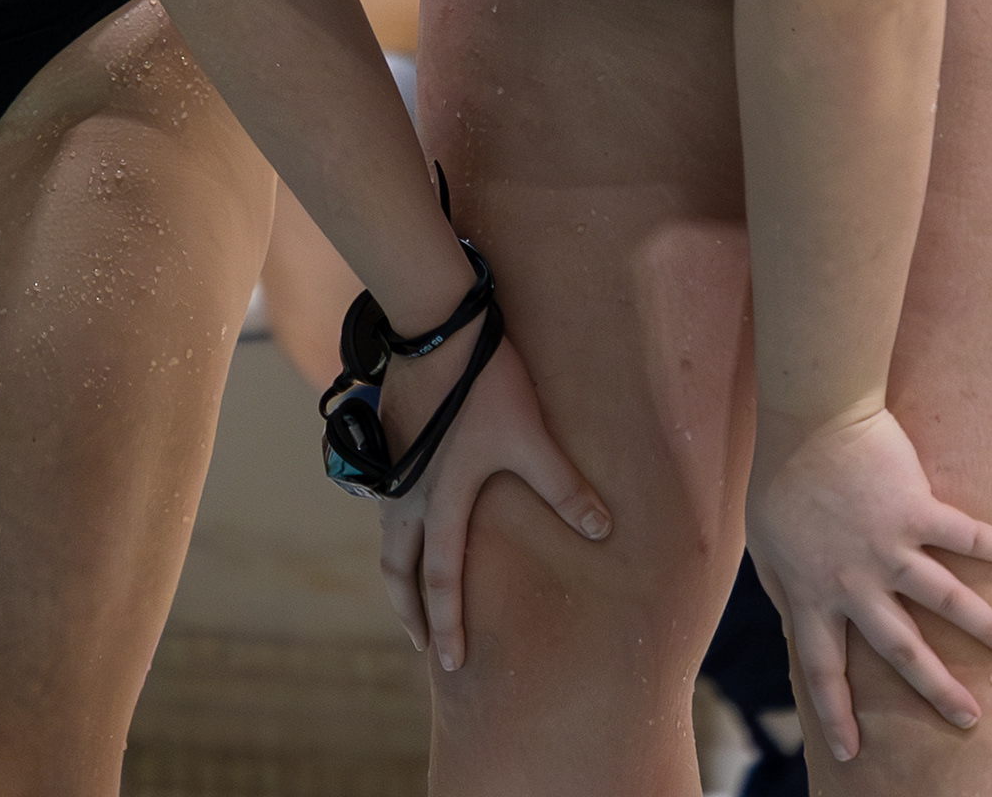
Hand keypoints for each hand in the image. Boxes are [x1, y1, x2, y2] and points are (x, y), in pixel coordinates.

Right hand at [372, 327, 612, 670]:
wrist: (434, 327)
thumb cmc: (484, 383)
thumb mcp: (531, 437)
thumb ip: (564, 487)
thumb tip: (603, 529)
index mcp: (441, 501)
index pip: (440, 581)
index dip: (446, 625)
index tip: (449, 663)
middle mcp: (408, 495)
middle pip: (398, 570)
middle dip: (410, 612)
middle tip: (423, 644)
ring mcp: (394, 471)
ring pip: (388, 541)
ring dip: (399, 575)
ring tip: (413, 597)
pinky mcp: (391, 448)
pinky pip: (387, 511)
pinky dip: (397, 539)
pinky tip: (412, 532)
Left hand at [744, 404, 991, 760]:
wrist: (807, 417)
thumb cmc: (781, 480)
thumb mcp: (767, 547)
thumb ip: (787, 591)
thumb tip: (798, 627)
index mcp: (812, 592)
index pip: (822, 667)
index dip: (836, 712)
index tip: (852, 753)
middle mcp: (853, 580)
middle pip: (900, 649)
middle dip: (937, 688)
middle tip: (969, 719)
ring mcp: (887, 547)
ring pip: (945, 600)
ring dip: (984, 626)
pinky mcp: (916, 510)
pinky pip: (965, 535)